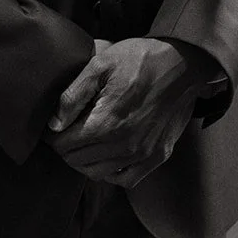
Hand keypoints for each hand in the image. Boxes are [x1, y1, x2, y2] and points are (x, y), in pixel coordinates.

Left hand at [42, 37, 207, 186]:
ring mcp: (143, 154)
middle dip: (66, 147)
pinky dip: (111, 173)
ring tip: (84, 142)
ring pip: (98, 174)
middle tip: (67, 130)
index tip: (54, 124)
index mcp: (106, 122)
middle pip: (77, 161)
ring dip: (84, 161)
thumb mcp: (101, 64)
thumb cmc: (140, 58)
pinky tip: (108, 156)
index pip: (64, 145)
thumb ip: (73, 95)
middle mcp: (124, 145)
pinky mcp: (157, 156)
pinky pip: (126, 179)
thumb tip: (54, 123)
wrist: (183, 63)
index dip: (53, 135)